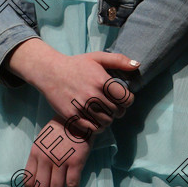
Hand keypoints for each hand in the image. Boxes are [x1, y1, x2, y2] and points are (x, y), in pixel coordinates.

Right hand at [5, 40, 137, 134]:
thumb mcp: (97, 57)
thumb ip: (118, 60)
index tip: (123, 99)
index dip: (127, 100)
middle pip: (116, 112)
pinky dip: (97, 127)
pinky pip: (92, 129)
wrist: (50, 72)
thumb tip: (137, 65)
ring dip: (108, 119)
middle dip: (118, 110)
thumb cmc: (76, 64)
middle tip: (112, 106)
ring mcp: (82, 107)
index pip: (126, 99)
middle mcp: (93, 95)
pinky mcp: (72, 116)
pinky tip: (94, 119)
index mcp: (102, 81)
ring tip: (103, 112)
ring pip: (106, 122)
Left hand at [24, 116, 93, 186]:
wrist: (78, 117)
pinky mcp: (75, 161)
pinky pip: (72, 185)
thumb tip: (37, 182)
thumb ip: (38, 159)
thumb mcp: (42, 141)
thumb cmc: (59, 129)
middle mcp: (45, 159)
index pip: (28, 182)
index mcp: (35, 153)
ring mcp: (60, 160)